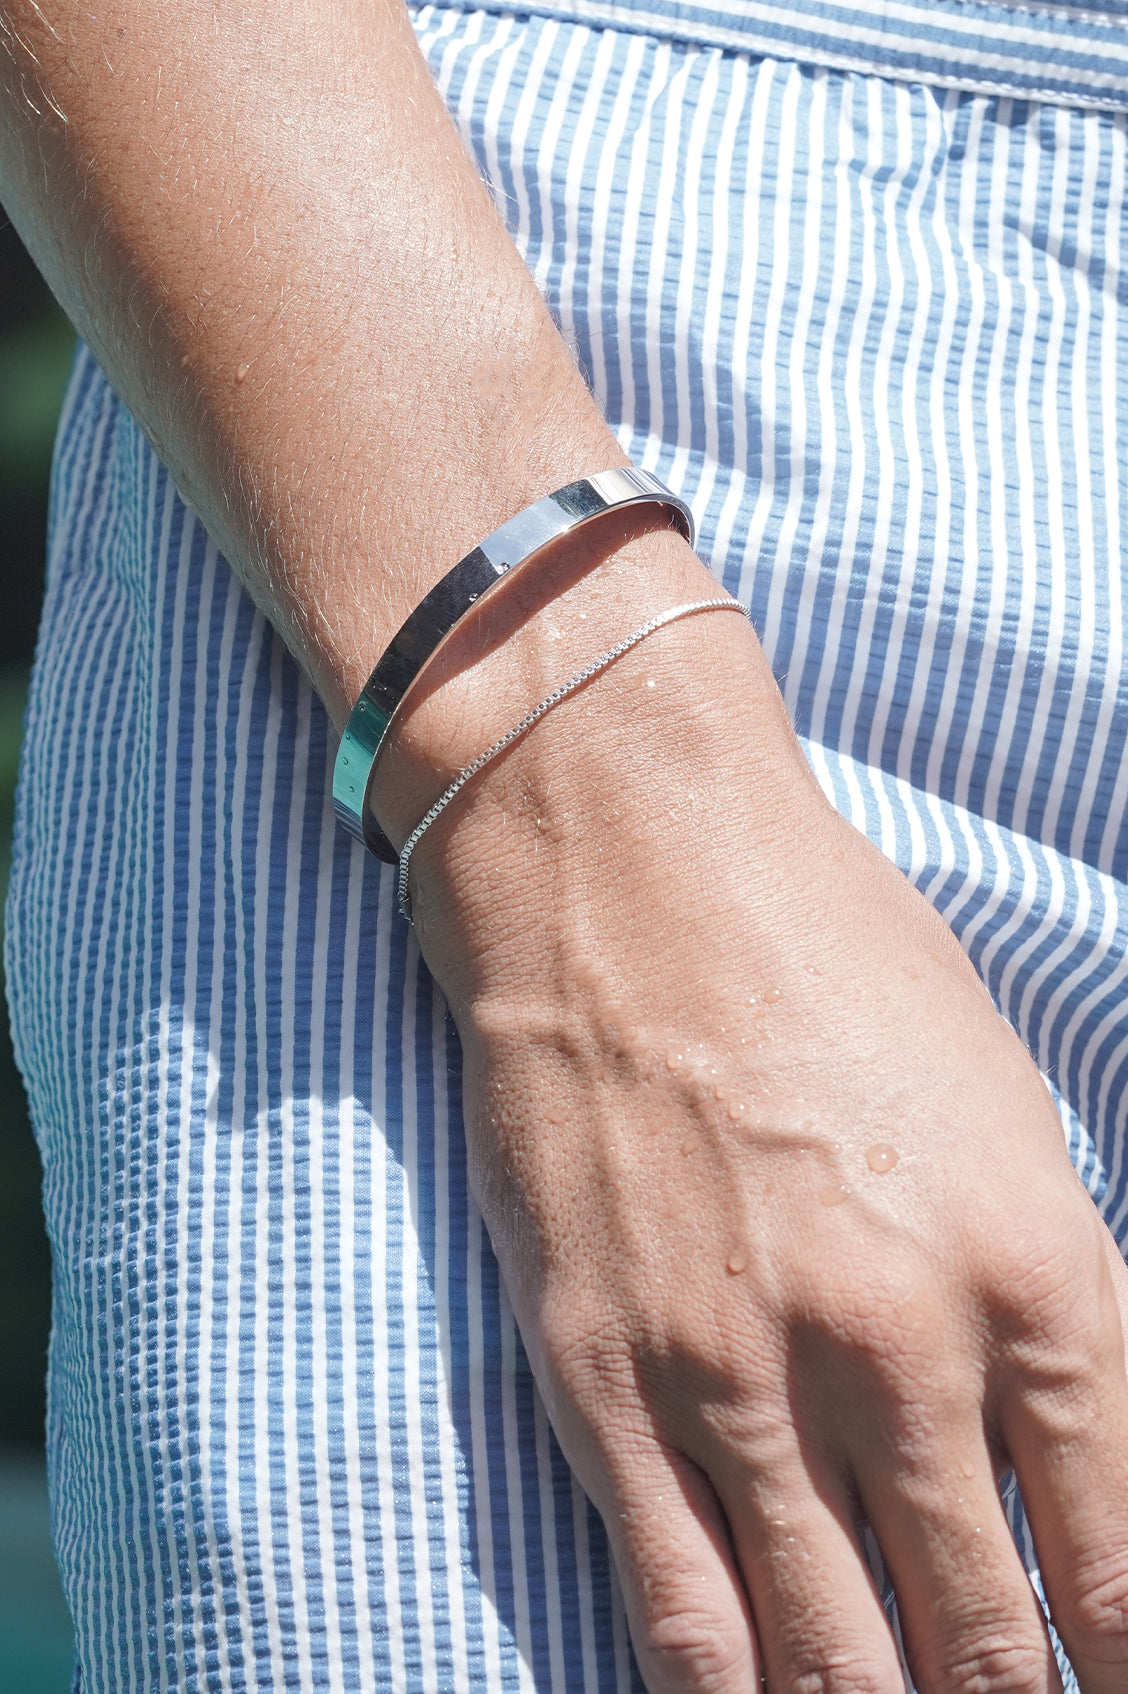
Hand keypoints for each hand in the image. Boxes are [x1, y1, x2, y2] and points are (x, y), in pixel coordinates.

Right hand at [408, 570, 1127, 1693]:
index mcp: (1034, 1270)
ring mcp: (738, 1374)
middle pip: (986, 1636)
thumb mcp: (1005, 1105)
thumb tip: (1063, 1447)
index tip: (1111, 1691)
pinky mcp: (604, 1374)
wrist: (632, 865)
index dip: (1124, 1658)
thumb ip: (1044, 1293)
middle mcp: (897, 1348)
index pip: (1122, 1559)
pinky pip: (681, 1606)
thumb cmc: (832, 953)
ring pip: (836, 1657)